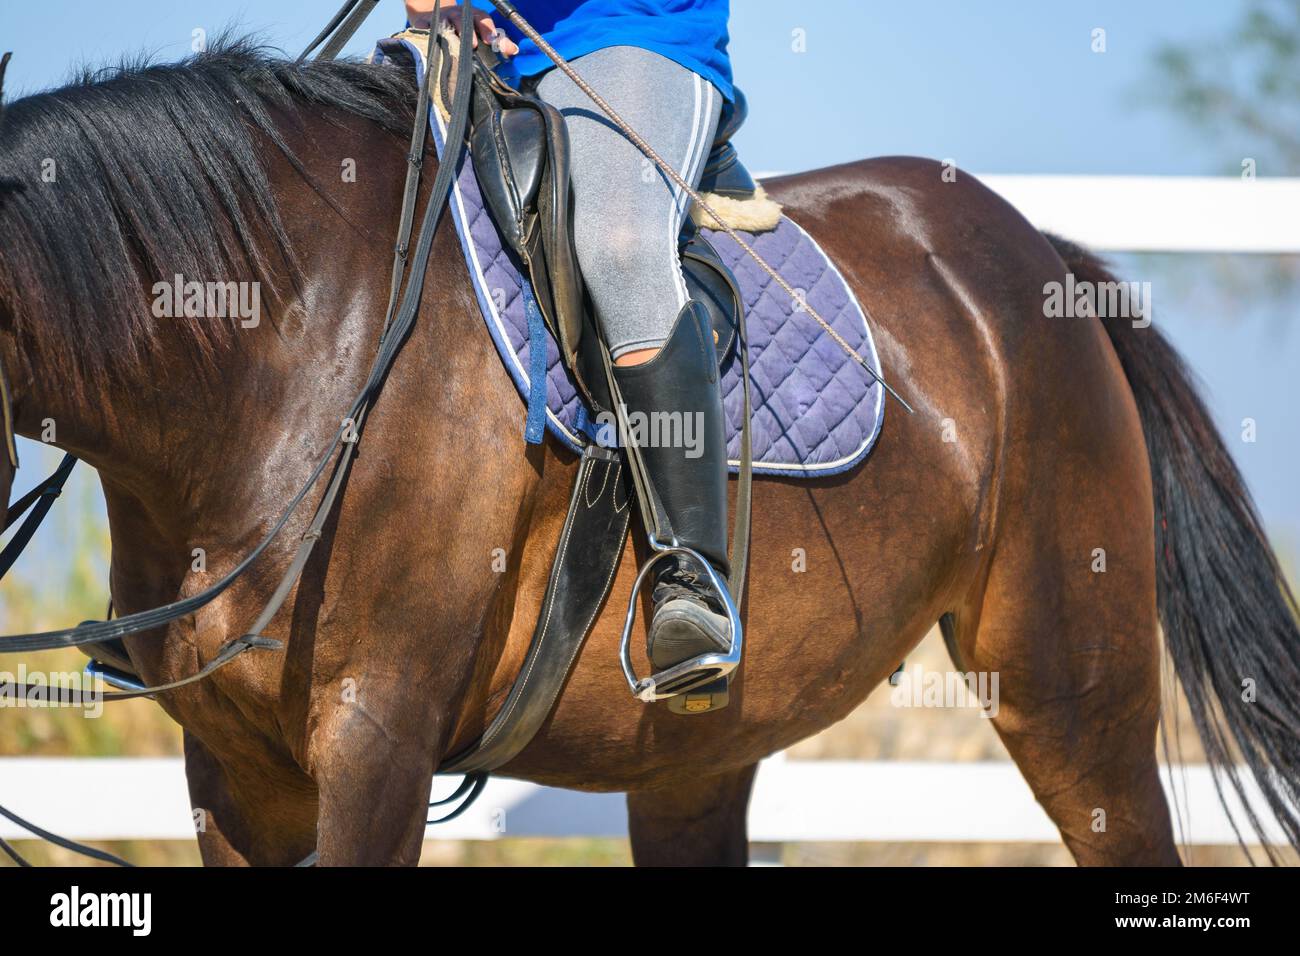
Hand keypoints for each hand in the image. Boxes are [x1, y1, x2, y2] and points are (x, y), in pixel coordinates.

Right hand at [404, 1, 520, 57]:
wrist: (432, 14)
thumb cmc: (462, 26)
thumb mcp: (480, 30)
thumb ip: (498, 41)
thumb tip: (514, 50)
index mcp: (473, 16)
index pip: (483, 20)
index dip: (488, 30)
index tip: (493, 41)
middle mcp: (458, 15)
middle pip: (464, 20)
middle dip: (469, 32)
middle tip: (474, 45)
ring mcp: (441, 19)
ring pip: (446, 25)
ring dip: (451, 35)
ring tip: (456, 47)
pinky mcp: (424, 24)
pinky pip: (426, 29)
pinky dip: (428, 34)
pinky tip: (431, 43)